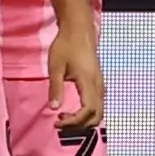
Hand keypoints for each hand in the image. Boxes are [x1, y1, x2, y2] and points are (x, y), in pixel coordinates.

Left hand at [48, 14, 104, 128]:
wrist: (78, 30)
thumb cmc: (65, 45)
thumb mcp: (55, 66)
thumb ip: (55, 88)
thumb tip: (53, 108)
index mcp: (88, 82)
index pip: (88, 111)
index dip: (74, 122)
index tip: (57, 122)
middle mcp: (98, 85)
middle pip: (96, 116)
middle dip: (79, 125)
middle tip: (60, 124)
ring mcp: (100, 84)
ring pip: (98, 112)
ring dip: (83, 120)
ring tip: (64, 118)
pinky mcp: (98, 82)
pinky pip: (97, 105)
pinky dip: (87, 113)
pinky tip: (72, 111)